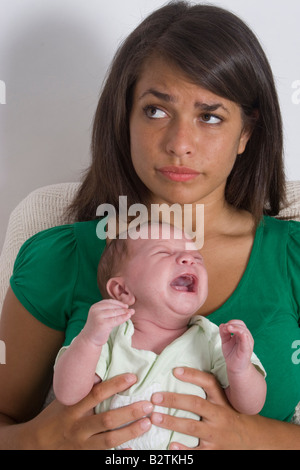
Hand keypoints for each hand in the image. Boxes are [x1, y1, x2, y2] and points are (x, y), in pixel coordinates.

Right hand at [21, 374, 151, 449]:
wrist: (36, 444)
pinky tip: (135, 449)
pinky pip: (106, 456)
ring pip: (110, 440)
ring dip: (130, 431)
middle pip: (107, 420)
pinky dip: (121, 454)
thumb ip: (82, 389)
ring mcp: (83, 445)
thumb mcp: (64, 400)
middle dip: (129, 412)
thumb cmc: (53, 417)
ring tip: (147, 423)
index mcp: (73, 410)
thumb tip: (103, 370)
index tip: (132, 377)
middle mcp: (78, 428)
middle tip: (148, 405)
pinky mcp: (87, 456)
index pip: (96, 394)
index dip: (115, 385)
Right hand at [82, 299, 134, 345]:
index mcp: (95, 306)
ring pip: (115, 313)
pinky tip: (128, 317)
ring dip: (124, 312)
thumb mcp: (102, 316)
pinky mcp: (102, 324)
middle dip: (123, 308)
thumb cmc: (98, 327)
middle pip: (113, 307)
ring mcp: (98, 317)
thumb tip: (126, 306)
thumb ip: (110, 310)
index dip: (119, 303)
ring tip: (131, 312)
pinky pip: (116, 320)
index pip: (109, 302)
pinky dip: (123, 318)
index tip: (126, 306)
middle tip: (131, 310)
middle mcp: (96, 310)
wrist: (89, 339)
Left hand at [150, 367, 250, 449]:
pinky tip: (170, 446)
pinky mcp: (214, 451)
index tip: (174, 370)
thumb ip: (208, 390)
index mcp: (221, 400)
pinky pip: (197, 452)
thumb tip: (180, 373)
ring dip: (172, 422)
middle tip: (155, 398)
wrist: (253, 439)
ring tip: (154, 418)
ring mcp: (216, 434)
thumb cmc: (231, 415)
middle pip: (195, 404)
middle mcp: (219, 415)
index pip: (209, 382)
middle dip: (174, 400)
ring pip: (192, 427)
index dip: (192, 375)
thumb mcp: (225, 400)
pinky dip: (184, 451)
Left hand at [219, 320, 253, 373]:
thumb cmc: (231, 354)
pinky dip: (239, 332)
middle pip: (242, 324)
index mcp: (241, 334)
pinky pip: (245, 337)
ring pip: (244, 330)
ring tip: (227, 329)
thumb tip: (222, 325)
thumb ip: (224, 333)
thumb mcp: (225, 341)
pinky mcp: (247, 348)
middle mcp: (246, 337)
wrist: (235, 367)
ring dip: (234, 327)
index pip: (239, 323)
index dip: (231, 322)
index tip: (223, 327)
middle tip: (225, 328)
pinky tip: (232, 333)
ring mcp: (247, 342)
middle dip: (232, 324)